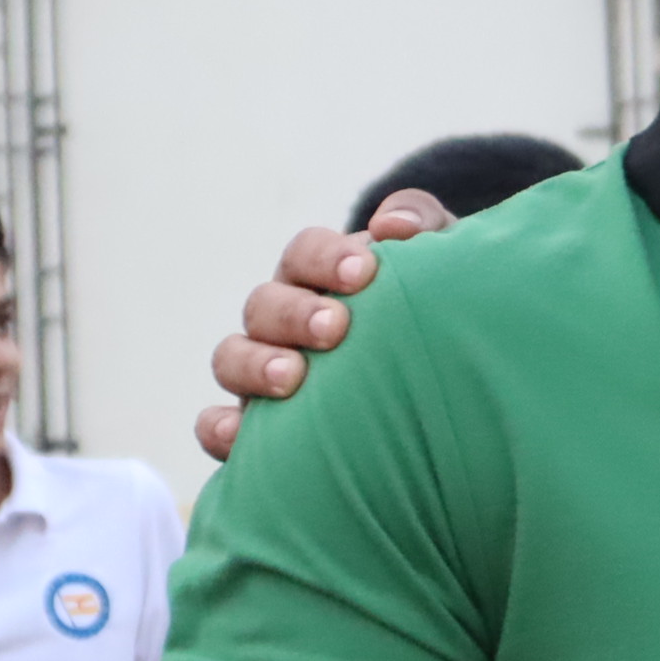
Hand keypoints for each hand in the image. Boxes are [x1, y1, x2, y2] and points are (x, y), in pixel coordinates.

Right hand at [195, 188, 451, 458]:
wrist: (443, 372)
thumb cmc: (433, 309)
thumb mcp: (440, 263)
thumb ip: (423, 224)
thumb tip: (393, 226)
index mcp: (320, 276)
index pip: (305, 253)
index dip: (326, 257)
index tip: (364, 272)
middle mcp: (283, 321)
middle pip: (264, 304)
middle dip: (295, 313)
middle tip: (335, 327)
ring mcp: (262, 372)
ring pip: (231, 358)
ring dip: (255, 364)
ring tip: (292, 377)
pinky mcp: (257, 427)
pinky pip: (217, 425)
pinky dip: (219, 428)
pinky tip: (238, 436)